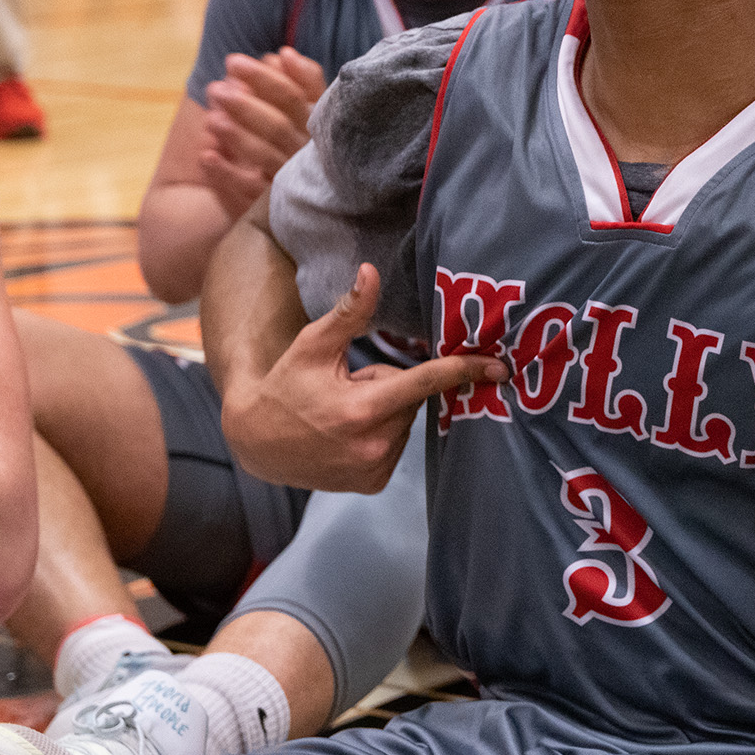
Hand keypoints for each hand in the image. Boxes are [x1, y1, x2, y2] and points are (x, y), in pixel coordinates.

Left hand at [197, 48, 326, 220]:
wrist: (311, 203)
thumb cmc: (303, 141)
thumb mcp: (307, 109)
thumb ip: (302, 81)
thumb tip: (283, 54)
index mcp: (317, 124)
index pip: (294, 96)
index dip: (264, 78)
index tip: (232, 62)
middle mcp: (308, 152)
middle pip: (279, 125)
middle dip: (246, 105)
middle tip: (216, 90)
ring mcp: (293, 179)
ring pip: (266, 155)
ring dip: (238, 136)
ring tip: (211, 119)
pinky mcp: (274, 204)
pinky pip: (250, 189)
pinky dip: (227, 173)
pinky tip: (205, 156)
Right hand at [219, 263, 503, 492]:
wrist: (256, 443)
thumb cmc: (286, 386)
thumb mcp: (313, 345)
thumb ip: (350, 312)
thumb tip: (371, 270)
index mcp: (361, 409)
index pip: (425, 382)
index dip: (462, 370)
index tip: (498, 367)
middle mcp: (373, 445)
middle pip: (411, 400)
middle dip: (391, 387)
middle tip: (351, 386)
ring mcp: (374, 469)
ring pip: (405, 424)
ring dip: (386, 412)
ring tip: (345, 412)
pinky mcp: (373, 483)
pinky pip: (396, 446)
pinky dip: (381, 436)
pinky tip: (348, 434)